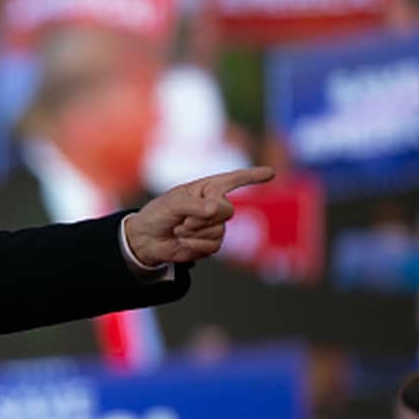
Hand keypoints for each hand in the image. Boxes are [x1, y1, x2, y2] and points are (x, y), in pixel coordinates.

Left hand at [124, 167, 275, 265]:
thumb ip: (194, 205)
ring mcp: (215, 225)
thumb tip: (216, 209)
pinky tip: (183, 241)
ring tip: (179, 229)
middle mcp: (214, 205)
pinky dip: (194, 245)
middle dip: (203, 217)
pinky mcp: (211, 243)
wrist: (147, 239)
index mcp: (207, 188)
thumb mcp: (171, 204)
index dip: (253, 176)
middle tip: (184, 220)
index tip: (271, 173)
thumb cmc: (157, 214)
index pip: (234, 180)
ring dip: (195, 233)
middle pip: (227, 210)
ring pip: (219, 230)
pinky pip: (213, 245)